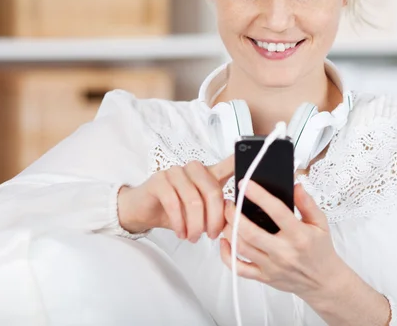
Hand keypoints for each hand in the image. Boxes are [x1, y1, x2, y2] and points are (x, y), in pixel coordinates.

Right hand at [118, 156, 233, 241]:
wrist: (143, 210)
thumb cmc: (175, 211)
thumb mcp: (200, 213)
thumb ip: (216, 212)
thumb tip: (234, 222)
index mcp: (206, 174)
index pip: (227, 164)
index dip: (240, 162)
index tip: (253, 159)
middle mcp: (192, 169)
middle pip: (212, 190)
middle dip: (214, 218)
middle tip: (211, 235)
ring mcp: (175, 172)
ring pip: (194, 200)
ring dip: (195, 224)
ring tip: (192, 237)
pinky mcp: (158, 180)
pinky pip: (174, 203)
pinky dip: (179, 222)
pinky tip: (180, 232)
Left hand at [220, 181, 347, 298]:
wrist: (324, 283)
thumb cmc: (320, 250)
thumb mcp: (320, 223)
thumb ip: (306, 202)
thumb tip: (295, 185)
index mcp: (299, 235)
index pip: (276, 211)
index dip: (258, 195)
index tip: (245, 183)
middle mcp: (284, 252)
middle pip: (250, 232)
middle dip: (234, 214)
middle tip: (228, 202)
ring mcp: (272, 266)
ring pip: (241, 248)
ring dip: (228, 229)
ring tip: (225, 216)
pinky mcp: (264, 277)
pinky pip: (239, 268)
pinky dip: (226, 255)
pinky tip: (225, 240)